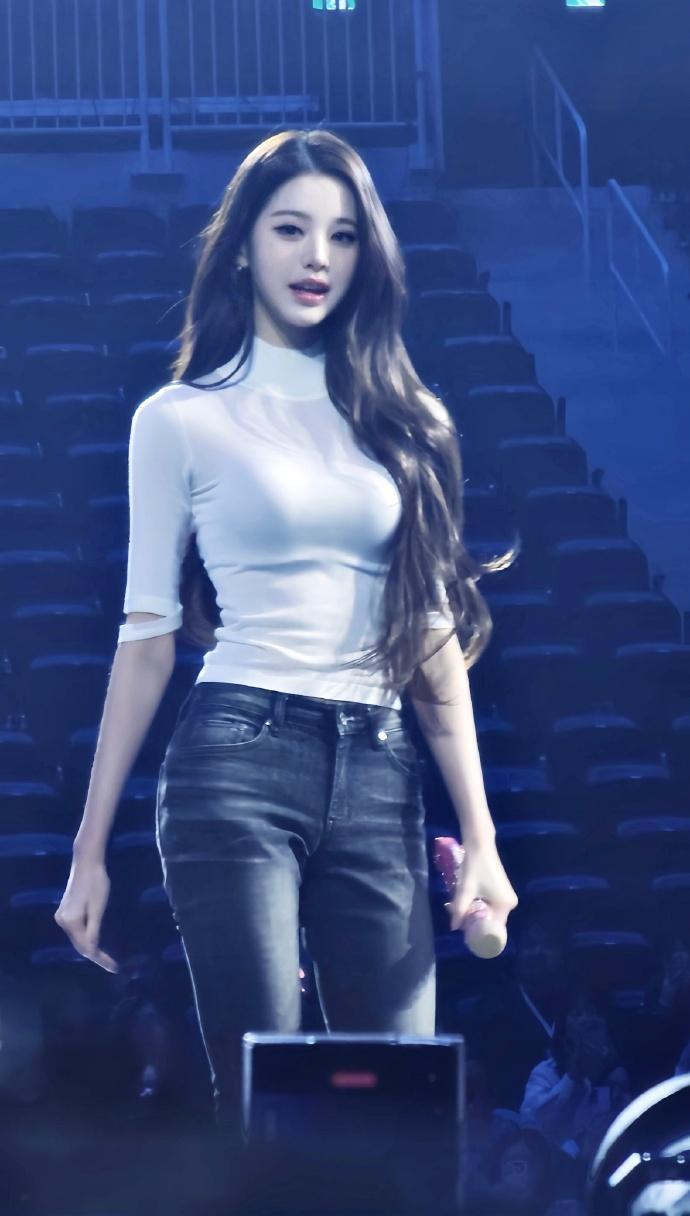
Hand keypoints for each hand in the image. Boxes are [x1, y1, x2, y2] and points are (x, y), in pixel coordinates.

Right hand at [54, 857, 118, 972]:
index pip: (86, 947)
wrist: (87, 862)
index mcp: (70, 921)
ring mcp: (62, 916)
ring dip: (91, 947)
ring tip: (107, 958)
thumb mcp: (98, 907)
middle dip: (96, 956)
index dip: (100, 959)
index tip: (114, 968)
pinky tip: (97, 942)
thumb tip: (93, 951)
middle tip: (113, 965)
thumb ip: (94, 930)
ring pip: (78, 938)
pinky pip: (77, 930)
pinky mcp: (66, 911)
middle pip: (80, 944)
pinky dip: (87, 938)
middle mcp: (62, 921)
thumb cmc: (96, 882)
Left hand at [445, 838, 517, 932]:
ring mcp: (506, 896)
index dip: (479, 932)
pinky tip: (463, 898)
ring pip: (487, 911)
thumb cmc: (475, 867)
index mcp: (506, 906)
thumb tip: (453, 928)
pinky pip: (489, 903)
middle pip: (489, 920)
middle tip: (454, 914)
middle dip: (472, 920)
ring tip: (455, 905)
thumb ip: (459, 910)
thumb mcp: (465, 890)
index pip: (493, 929)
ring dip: (472, 911)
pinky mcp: (500, 889)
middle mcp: (510, 903)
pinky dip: (476, 903)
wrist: (480, 844)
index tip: (464, 932)